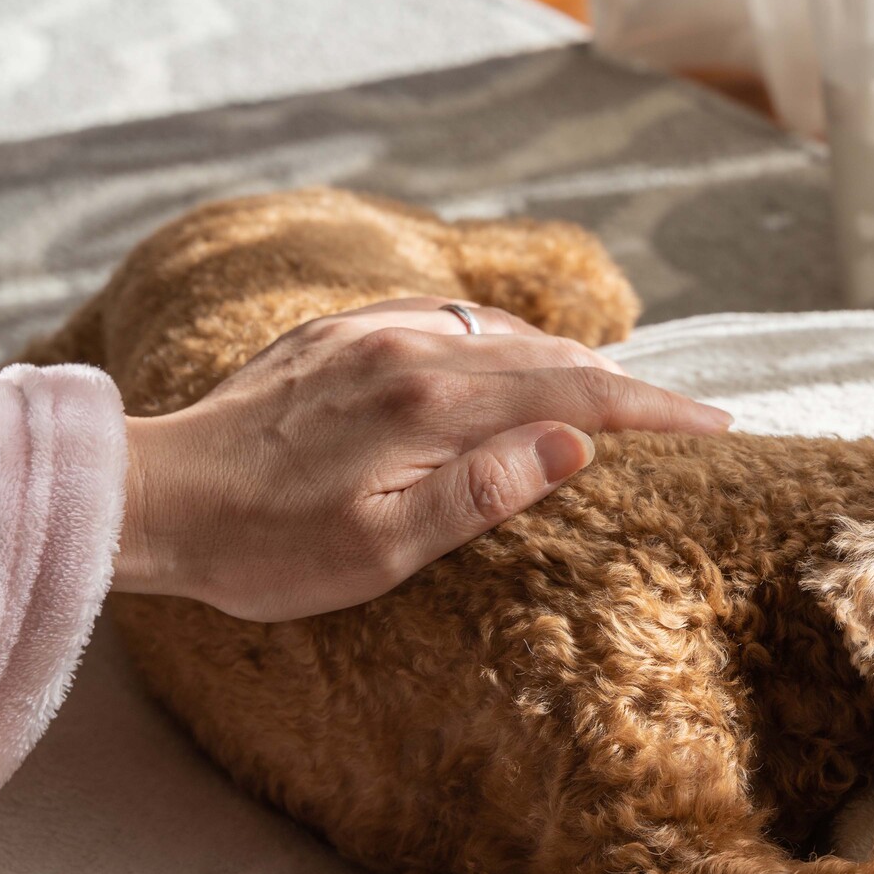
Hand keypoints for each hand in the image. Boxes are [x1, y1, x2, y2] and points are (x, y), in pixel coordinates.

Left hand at [111, 298, 730, 621]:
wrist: (154, 497)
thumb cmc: (265, 548)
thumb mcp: (380, 551)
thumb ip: (482, 493)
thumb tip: (575, 447)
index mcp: (430, 404)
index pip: (575, 399)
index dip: (657, 412)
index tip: (719, 426)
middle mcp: (409, 349)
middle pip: (553, 357)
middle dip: (631, 387)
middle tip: (690, 417)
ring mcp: (373, 332)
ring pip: (506, 334)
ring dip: (572, 363)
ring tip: (619, 397)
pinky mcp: (341, 332)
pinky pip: (452, 322)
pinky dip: (507, 344)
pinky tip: (514, 364)